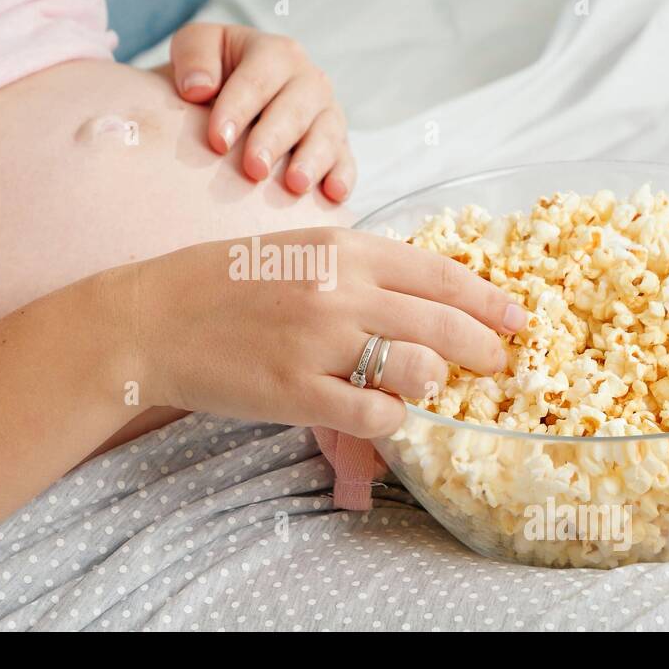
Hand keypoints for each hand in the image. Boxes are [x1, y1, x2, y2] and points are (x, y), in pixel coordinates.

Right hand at [120, 227, 528, 437]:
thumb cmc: (222, 283)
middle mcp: (340, 290)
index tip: (516, 317)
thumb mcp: (296, 250)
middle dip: (483, 349)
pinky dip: (393, 420)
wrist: (152, 318)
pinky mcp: (297, 392)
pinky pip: (377, 416)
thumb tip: (420, 296)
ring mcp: (320, 343)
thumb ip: (357, 268)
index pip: (441, 274)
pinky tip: (381, 414)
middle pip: (444, 324)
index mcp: (342, 248)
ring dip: (431, 383)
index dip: (489, 299)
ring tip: (420, 387)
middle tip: (497, 364)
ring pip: (419, 371)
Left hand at [168, 23, 354, 202]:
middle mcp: (307, 80)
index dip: (238, 108)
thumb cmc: (212, 73)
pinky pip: (346, 161)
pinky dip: (342, 177)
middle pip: (295, 108)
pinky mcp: (338, 146)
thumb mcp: (195, 47)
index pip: (258, 79)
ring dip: (312, 160)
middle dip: (274, 139)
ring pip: (327, 134)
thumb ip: (194, 56)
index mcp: (274, 53)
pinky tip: (333, 194)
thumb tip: (198, 88)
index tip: (218, 141)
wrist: (231, 95)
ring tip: (295, 184)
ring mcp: (327, 114)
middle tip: (254, 169)